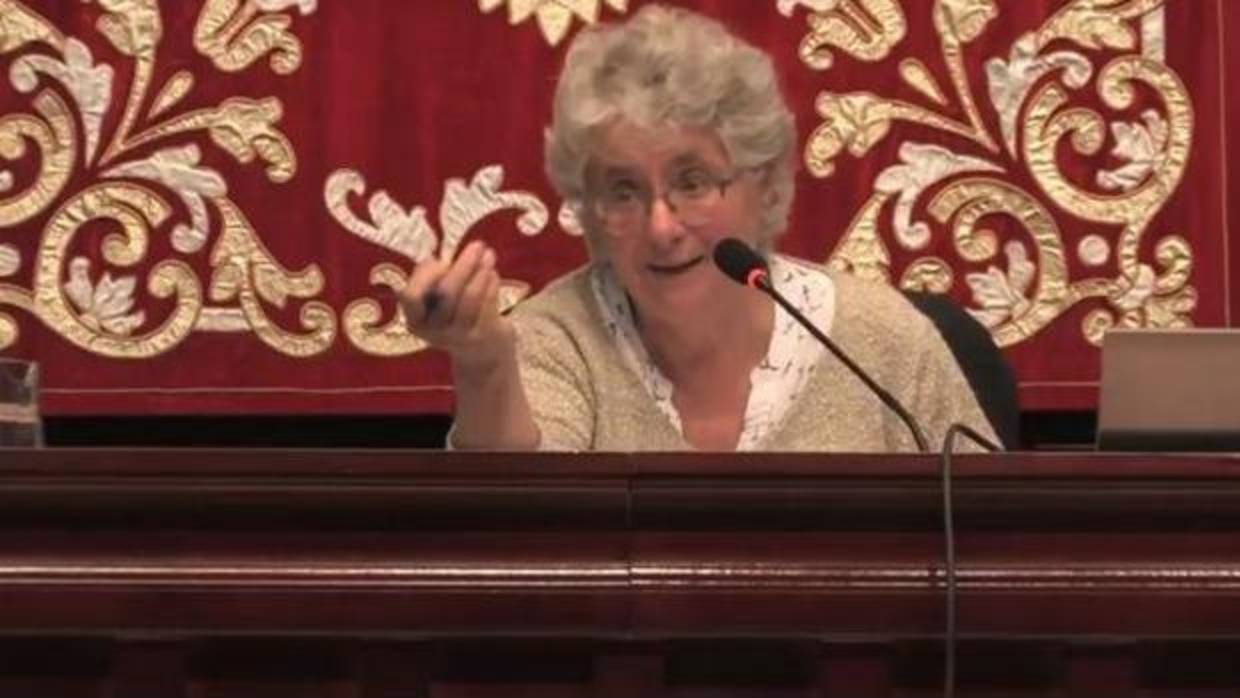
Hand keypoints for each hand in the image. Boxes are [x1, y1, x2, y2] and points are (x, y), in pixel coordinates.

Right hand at [399, 241, 513, 365]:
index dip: (426, 276)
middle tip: (478, 245)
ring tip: (489, 256)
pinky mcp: (482, 336)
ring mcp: (459, 337)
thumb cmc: (456, 313)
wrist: (482, 352)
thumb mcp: (436, 297)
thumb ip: (432, 276)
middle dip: (464, 265)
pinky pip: (487, 304)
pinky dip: (491, 284)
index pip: (410, 296)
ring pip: (470, 297)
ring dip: (481, 271)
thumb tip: (443, 261)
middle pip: (447, 292)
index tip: (441, 261)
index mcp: (415, 319)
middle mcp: (433, 332)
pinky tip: (493, 274)